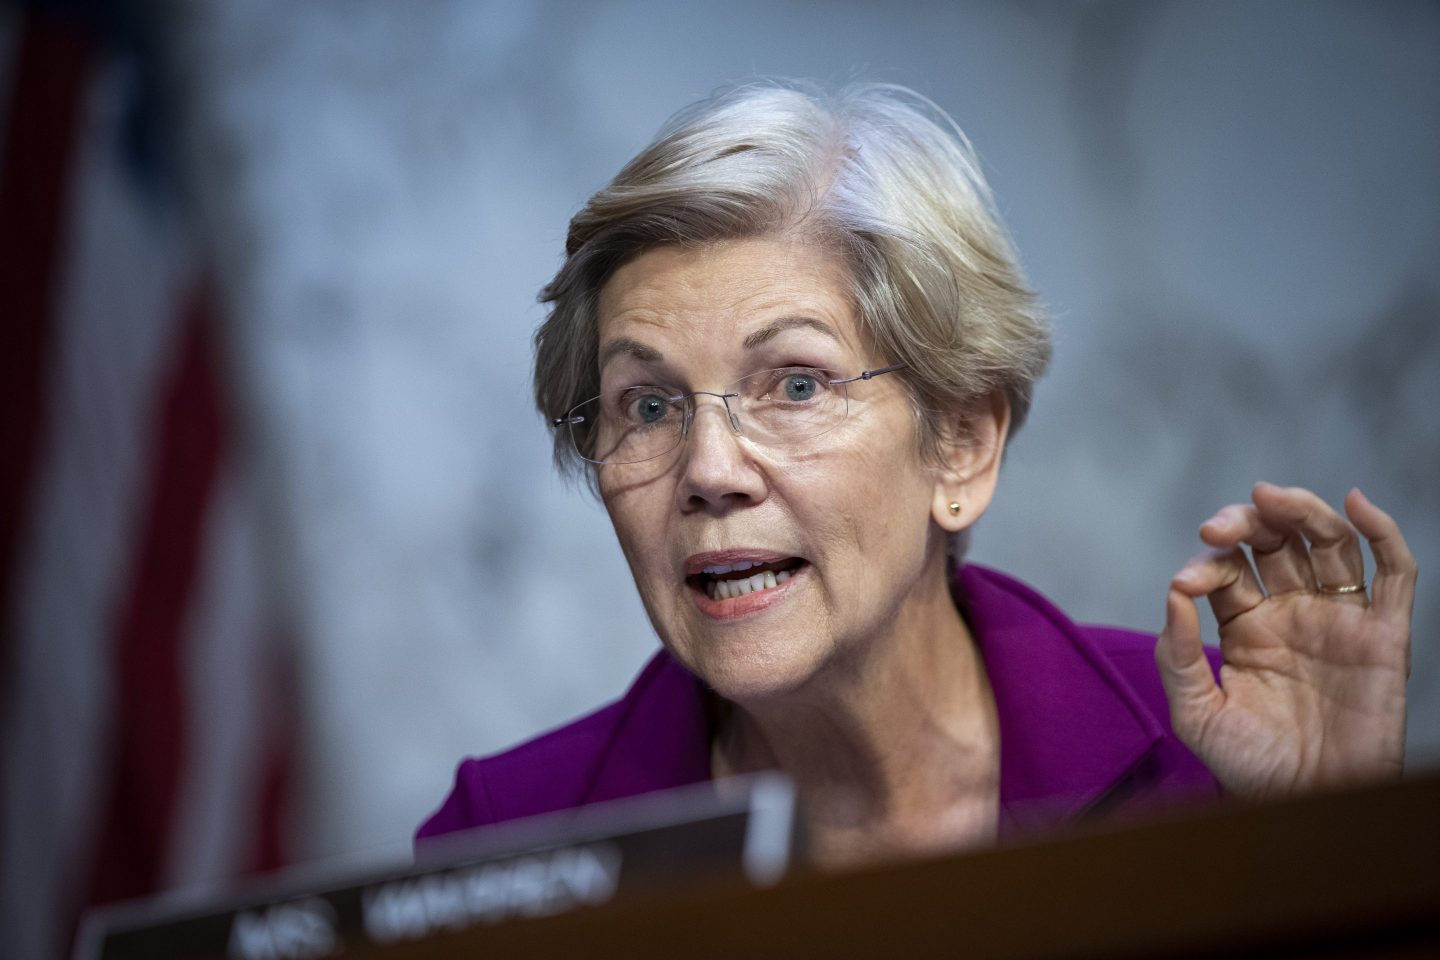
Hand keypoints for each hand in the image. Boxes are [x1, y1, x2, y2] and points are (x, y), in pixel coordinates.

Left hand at [1154, 483, 1414, 800]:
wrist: (1307, 807)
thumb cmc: (1250, 766)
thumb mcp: (1196, 713)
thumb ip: (1174, 655)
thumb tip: (1173, 592)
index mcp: (1245, 625)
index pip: (1227, 568)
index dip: (1207, 562)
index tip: (1187, 581)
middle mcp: (1293, 612)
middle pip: (1276, 541)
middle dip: (1248, 520)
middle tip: (1220, 525)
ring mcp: (1339, 619)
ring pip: (1329, 544)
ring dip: (1302, 511)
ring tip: (1271, 496)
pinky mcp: (1384, 636)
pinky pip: (1394, 574)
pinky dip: (1382, 532)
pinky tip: (1358, 503)